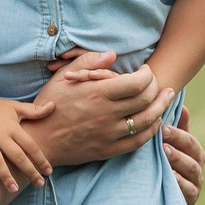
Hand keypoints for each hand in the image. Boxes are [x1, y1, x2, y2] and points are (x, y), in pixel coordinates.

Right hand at [0, 94, 50, 191]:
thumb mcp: (15, 107)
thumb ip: (34, 110)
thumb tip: (53, 106)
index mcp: (12, 127)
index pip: (30, 145)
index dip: (41, 159)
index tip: (49, 172)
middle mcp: (0, 135)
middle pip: (17, 156)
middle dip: (29, 171)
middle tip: (39, 185)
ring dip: (5, 175)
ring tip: (13, 189)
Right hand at [22, 51, 175, 166]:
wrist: (39, 141)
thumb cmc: (49, 105)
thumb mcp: (62, 77)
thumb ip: (89, 62)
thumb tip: (112, 55)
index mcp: (97, 93)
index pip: (136, 83)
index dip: (146, 75)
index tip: (145, 71)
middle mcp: (107, 114)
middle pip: (145, 100)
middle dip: (157, 88)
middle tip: (158, 83)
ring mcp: (109, 134)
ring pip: (147, 120)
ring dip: (161, 108)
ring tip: (166, 98)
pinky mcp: (108, 150)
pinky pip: (138, 141)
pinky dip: (151, 130)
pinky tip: (155, 122)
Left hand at [163, 104, 204, 204]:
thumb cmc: (163, 170)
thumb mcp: (169, 150)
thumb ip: (176, 130)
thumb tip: (182, 105)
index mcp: (193, 156)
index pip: (190, 142)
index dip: (179, 134)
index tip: (163, 126)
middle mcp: (196, 171)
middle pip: (193, 157)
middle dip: (179, 146)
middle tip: (163, 138)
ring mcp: (193, 189)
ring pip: (190, 174)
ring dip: (178, 162)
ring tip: (165, 153)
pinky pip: (186, 194)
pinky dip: (178, 184)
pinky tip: (168, 176)